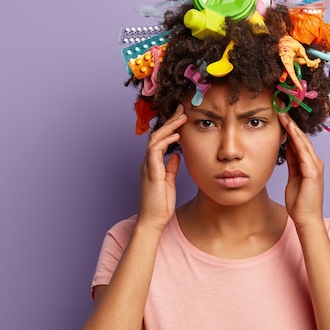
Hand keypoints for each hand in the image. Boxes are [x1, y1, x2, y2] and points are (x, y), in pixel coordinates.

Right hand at [136, 105, 186, 232]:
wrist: (153, 220)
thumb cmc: (160, 205)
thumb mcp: (169, 182)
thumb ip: (171, 168)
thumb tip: (176, 155)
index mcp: (152, 164)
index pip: (160, 140)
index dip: (170, 127)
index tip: (181, 117)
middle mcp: (148, 162)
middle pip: (157, 134)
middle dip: (170, 121)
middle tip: (182, 109)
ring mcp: (147, 166)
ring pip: (155, 139)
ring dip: (169, 126)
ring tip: (181, 117)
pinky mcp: (150, 171)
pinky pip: (155, 150)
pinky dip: (165, 140)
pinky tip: (176, 135)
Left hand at [277, 112, 324, 229]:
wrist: (307, 219)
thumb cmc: (299, 202)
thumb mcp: (293, 178)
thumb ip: (292, 163)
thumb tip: (287, 149)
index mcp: (309, 163)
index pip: (298, 141)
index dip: (289, 127)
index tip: (279, 114)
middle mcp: (315, 161)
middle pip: (301, 136)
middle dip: (290, 121)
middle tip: (280, 107)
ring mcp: (315, 165)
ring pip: (302, 140)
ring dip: (292, 125)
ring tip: (282, 112)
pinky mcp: (313, 171)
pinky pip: (303, 150)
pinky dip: (296, 138)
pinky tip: (289, 128)